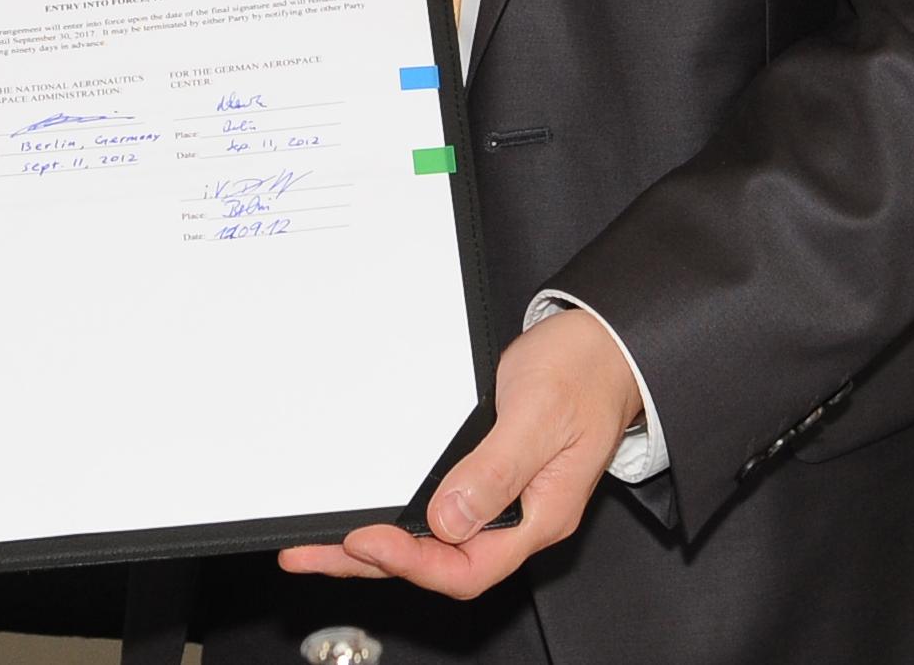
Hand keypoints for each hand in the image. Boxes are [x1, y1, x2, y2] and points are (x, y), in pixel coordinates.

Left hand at [277, 307, 640, 599]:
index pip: (469, 566)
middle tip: (312, 554)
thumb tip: (450, 518)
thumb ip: (496, 470)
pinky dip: (399, 523)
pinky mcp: (488, 483)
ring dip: (378, 550)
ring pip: (436, 545)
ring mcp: (503, 504)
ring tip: (320, 547)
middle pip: (442, 565)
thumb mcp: (539, 416)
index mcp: (540, 516)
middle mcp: (519, 519)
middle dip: (374, 564)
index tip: (365, 540)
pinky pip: (440, 517)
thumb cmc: (581, 375)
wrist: (602, 347)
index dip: (413, 563)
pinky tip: (368, 522)